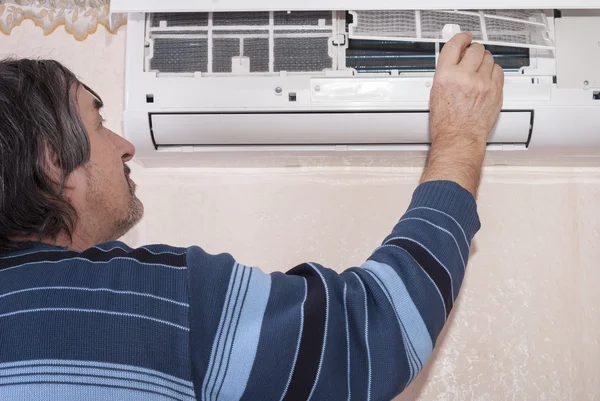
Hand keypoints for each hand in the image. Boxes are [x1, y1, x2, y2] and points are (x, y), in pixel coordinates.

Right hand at [430, 32, 503, 148]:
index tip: (465, 38)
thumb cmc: (446, 122)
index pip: (455, 45)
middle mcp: (465, 77)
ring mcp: (482, 83)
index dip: (461, 38)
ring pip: (489, 58)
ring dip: (484, 60)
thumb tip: (455, 61)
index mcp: (446, 76)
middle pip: (475, 49)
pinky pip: (498, 71)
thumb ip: (447, 73)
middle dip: (474, 50)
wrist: (458, 138)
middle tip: (472, 54)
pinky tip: (487, 77)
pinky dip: (493, 71)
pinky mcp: (495, 90)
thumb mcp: (436, 93)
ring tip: (479, 68)